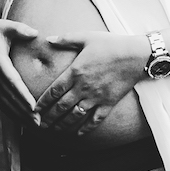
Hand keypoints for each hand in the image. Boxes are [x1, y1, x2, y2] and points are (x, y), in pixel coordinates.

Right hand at [0, 15, 46, 120]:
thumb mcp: (6, 25)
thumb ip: (20, 29)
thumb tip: (34, 33)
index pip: (12, 81)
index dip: (22, 94)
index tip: (33, 106)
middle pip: (9, 96)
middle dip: (24, 111)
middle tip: (39, 121)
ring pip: (5, 103)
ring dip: (19, 115)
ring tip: (35, 125)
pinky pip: (2, 102)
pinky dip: (12, 113)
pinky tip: (24, 122)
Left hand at [31, 31, 147, 130]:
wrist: (136, 56)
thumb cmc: (110, 44)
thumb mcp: (86, 37)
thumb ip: (65, 39)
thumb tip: (48, 39)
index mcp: (75, 72)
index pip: (53, 91)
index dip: (42, 102)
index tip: (33, 110)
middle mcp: (83, 87)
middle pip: (61, 106)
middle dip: (48, 117)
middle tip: (39, 125)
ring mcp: (96, 97)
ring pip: (75, 115)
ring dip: (62, 124)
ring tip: (54, 130)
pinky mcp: (108, 103)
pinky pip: (95, 120)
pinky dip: (85, 128)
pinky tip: (78, 133)